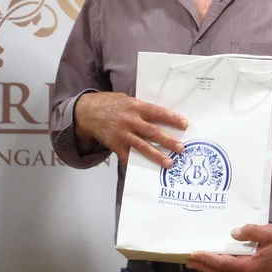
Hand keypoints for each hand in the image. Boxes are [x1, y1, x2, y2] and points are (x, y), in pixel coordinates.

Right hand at [74, 92, 188, 168]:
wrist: (87, 112)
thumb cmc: (110, 104)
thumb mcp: (127, 100)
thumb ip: (141, 109)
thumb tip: (161, 118)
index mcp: (135, 106)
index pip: (157, 113)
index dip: (172, 119)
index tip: (185, 125)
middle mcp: (130, 120)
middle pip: (152, 132)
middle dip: (168, 141)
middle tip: (181, 148)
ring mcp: (122, 134)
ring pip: (142, 146)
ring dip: (156, 155)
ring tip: (168, 163)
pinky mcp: (114, 144)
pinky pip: (127, 156)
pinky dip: (135, 164)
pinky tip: (145, 171)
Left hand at [188, 224, 271, 271]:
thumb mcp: (270, 233)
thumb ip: (252, 231)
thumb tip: (234, 233)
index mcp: (250, 268)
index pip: (223, 264)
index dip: (207, 259)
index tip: (194, 254)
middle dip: (204, 267)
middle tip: (188, 260)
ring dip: (211, 270)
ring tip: (197, 263)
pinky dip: (221, 270)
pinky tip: (216, 265)